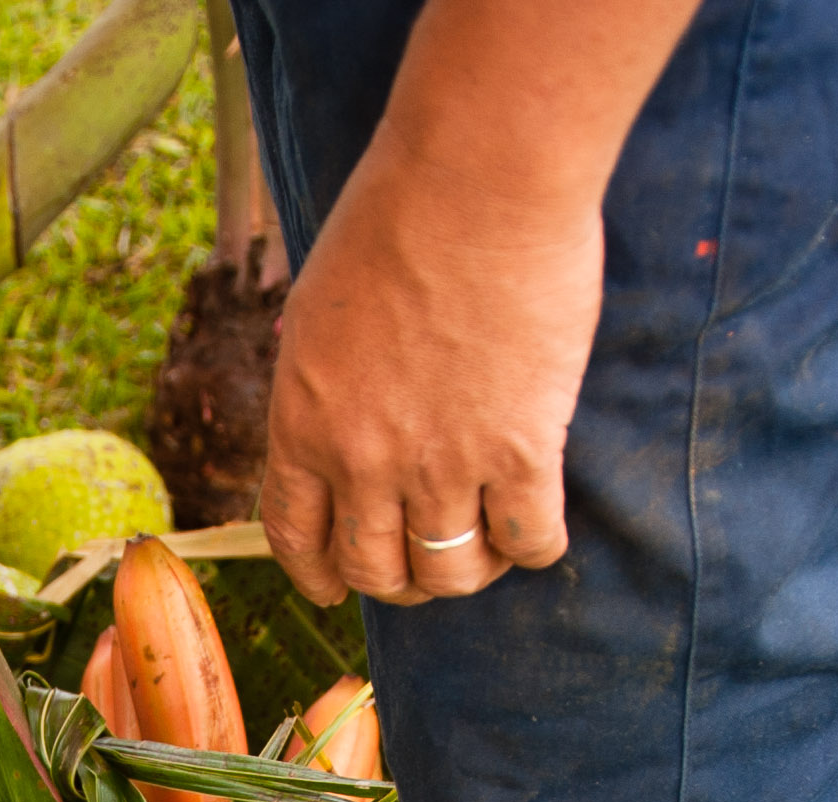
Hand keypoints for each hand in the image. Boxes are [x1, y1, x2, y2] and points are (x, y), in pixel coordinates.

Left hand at [261, 167, 599, 609]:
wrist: (475, 177)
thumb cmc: (398, 213)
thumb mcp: (322, 304)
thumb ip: (324, 378)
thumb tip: (336, 415)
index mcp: (302, 422)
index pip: (297, 536)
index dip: (320, 575)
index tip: (338, 586)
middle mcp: (362, 459)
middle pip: (377, 571)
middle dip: (400, 582)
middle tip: (429, 564)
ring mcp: (441, 462)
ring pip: (451, 573)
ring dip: (469, 571)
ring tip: (487, 544)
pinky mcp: (520, 450)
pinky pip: (529, 540)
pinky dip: (534, 546)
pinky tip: (540, 523)